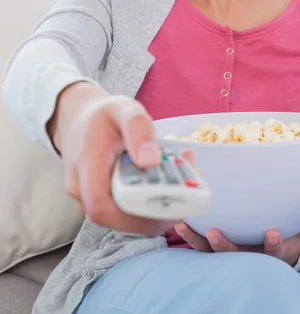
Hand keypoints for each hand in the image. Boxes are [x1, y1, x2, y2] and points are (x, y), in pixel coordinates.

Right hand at [54, 82, 184, 236]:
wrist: (81, 120)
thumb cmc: (103, 114)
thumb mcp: (123, 109)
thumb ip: (138, 129)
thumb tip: (151, 161)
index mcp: (86, 164)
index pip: (101, 207)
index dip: (135, 214)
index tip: (171, 199)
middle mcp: (82, 190)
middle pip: (119, 219)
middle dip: (158, 210)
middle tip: (189, 187)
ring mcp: (91, 199)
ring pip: (125, 218)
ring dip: (158, 207)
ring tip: (186, 181)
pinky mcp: (103, 202)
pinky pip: (127, 211)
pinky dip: (151, 202)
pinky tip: (171, 184)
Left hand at [175, 192, 299, 265]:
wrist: (270, 262)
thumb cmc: (289, 237)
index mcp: (272, 251)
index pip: (274, 251)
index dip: (274, 244)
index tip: (272, 232)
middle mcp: (249, 256)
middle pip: (236, 255)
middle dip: (226, 246)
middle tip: (216, 234)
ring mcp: (230, 255)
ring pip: (211, 253)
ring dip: (197, 239)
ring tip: (183, 224)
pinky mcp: (213, 250)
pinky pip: (198, 245)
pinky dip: (188, 235)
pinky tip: (177, 220)